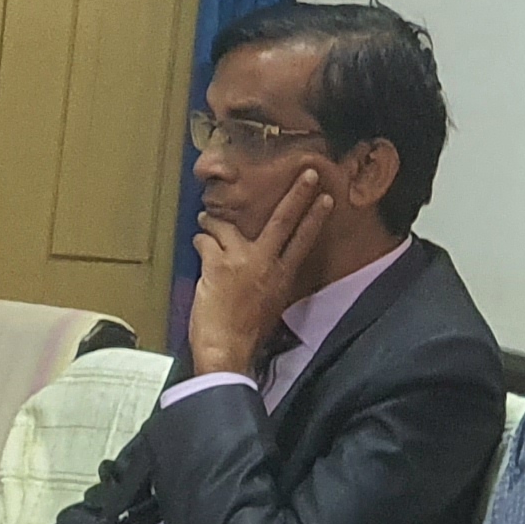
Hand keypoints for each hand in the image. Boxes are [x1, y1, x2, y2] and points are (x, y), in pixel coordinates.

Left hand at [188, 167, 334, 377]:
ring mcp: (243, 261)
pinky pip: (205, 240)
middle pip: (284, 220)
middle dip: (297, 194)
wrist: (228, 350)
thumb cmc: (247, 333)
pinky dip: (199, 241)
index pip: (305, 240)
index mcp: (283, 276)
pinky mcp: (218, 265)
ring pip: (227, 225)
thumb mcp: (270, 304)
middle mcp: (267, 264)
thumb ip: (269, 278)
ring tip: (207, 221)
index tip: (326, 198)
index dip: (316, 217)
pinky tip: (198, 246)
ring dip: (213, 222)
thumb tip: (262, 260)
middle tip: (306, 173)